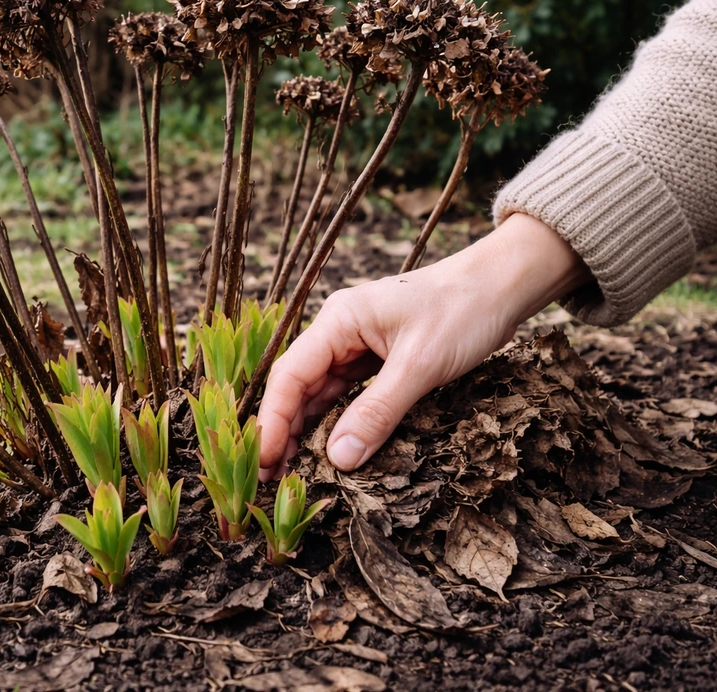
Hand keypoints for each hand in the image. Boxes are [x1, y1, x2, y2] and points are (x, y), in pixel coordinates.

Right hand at [257, 213, 590, 477]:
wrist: (502, 285)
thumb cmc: (462, 312)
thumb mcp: (421, 366)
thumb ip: (377, 412)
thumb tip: (338, 459)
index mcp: (338, 320)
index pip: (290, 375)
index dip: (272, 421)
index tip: (262, 460)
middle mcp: (338, 330)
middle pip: (297, 386)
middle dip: (282, 430)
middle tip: (270, 479)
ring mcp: (355, 344)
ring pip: (318, 393)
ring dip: (305, 430)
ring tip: (291, 472)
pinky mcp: (375, 358)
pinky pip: (344, 394)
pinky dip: (334, 421)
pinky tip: (327, 449)